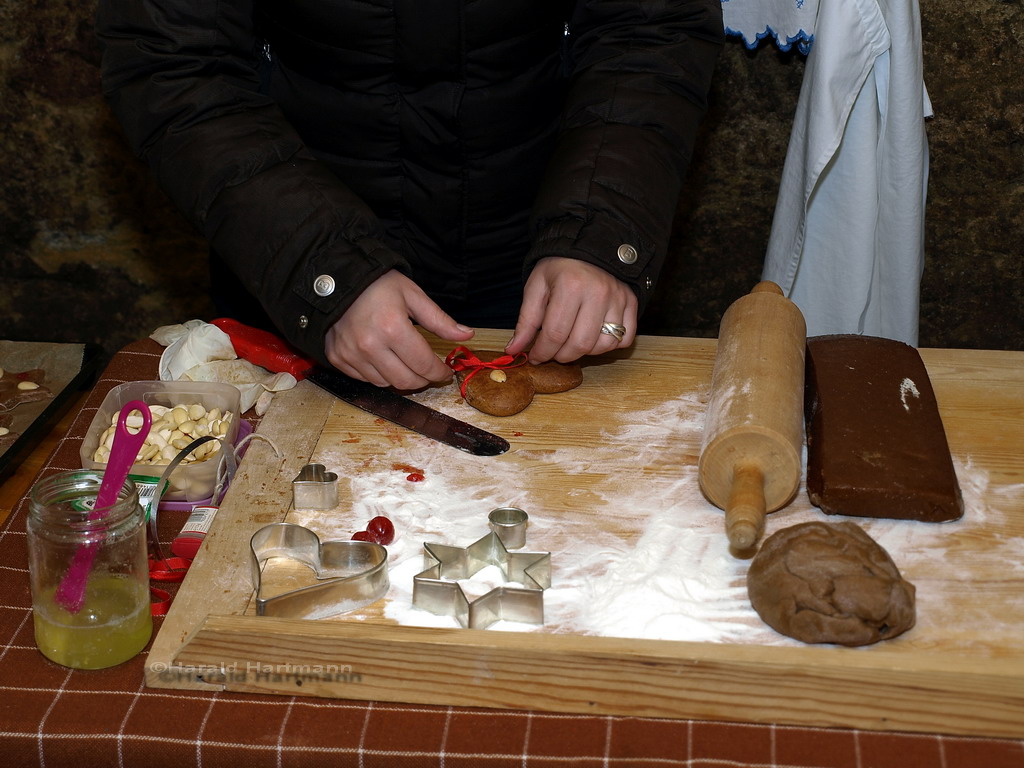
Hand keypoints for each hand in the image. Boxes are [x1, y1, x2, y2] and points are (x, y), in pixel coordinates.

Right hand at [324, 270, 474, 388]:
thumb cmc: (378, 284)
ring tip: (406, 363)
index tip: (445, 371)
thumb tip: (467, 335)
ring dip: (401, 378)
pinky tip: (384, 359)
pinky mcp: (337, 358)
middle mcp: (370, 346)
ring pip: (386, 383)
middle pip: (406, 381)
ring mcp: (351, 354)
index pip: (424, 364)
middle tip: (429, 370)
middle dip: (423, 379)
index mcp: (392, 328)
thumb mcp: (413, 295)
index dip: (439, 372)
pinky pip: (365, 379)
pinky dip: (379, 374)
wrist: (337, 279)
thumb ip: (440, 320)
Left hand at [505, 257, 637, 363]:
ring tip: (572, 343)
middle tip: (552, 352)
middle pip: (580, 344)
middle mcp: (598, 292)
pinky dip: (609, 345)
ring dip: (586, 352)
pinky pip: (625, 338)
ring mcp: (618, 298)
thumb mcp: (536, 287)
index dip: (542, 352)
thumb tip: (513, 350)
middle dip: (562, 356)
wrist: (589, 245)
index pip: (555, 333)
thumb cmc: (560, 267)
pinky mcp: (632, 303)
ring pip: (604, 345)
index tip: (534, 356)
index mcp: (570, 286)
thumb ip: (526, 321)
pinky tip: (594, 336)